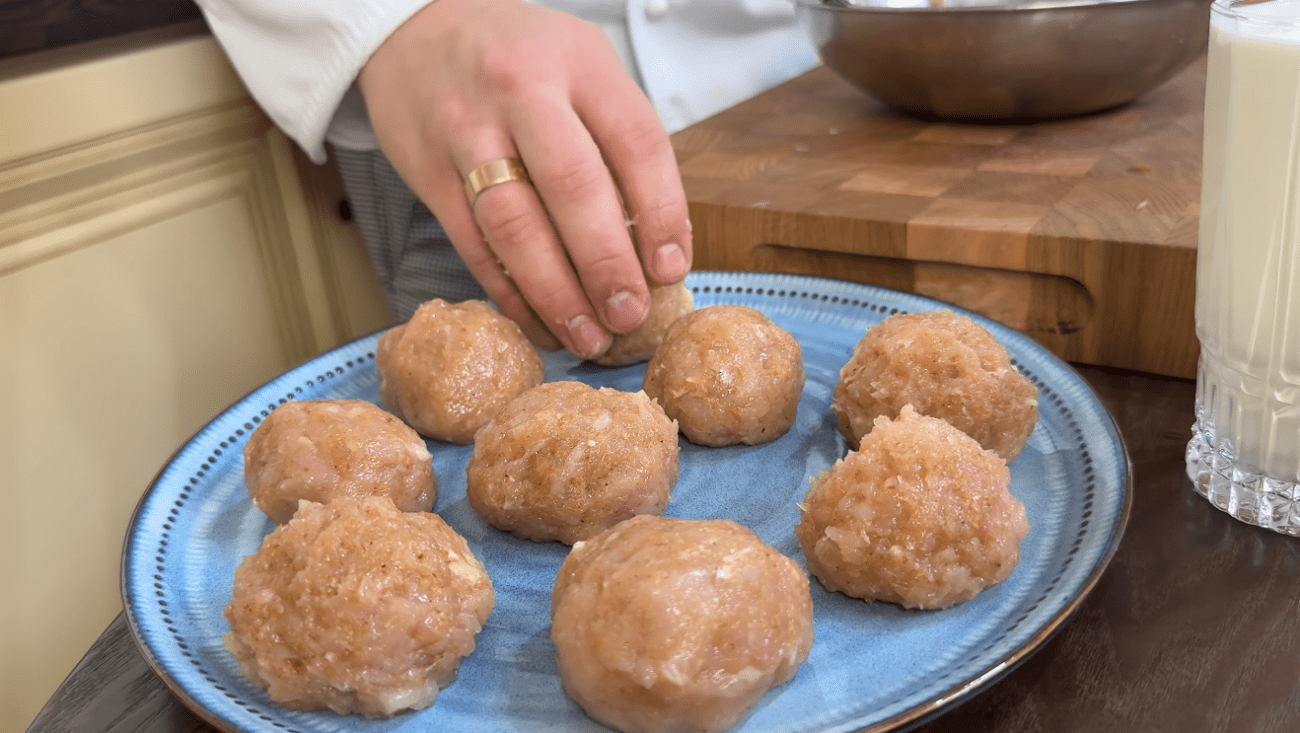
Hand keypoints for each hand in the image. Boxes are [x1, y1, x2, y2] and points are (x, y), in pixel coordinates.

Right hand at [358, 0, 692, 357]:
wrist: (412, 28)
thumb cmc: (516, 57)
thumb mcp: (580, 65)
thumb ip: (615, 138)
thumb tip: (653, 243)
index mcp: (579, 63)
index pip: (635, 141)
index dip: (662, 212)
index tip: (671, 270)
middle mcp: (522, 91)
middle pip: (573, 185)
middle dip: (606, 263)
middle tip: (629, 316)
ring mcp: (467, 130)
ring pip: (514, 224)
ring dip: (555, 292)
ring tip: (587, 335)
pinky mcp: (427, 170)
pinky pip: (472, 243)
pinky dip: (507, 291)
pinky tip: (537, 320)